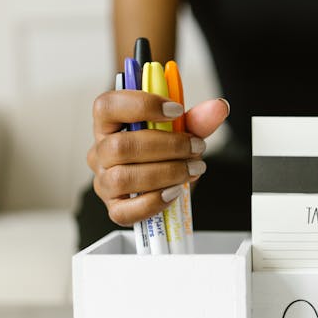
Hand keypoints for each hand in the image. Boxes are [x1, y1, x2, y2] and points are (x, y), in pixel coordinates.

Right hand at [87, 90, 228, 225]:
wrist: (169, 183)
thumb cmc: (166, 153)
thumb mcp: (183, 132)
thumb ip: (197, 119)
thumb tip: (218, 107)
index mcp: (109, 124)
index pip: (107, 106)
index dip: (140, 105)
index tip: (176, 110)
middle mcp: (99, 152)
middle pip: (120, 146)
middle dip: (167, 146)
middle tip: (197, 146)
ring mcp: (104, 182)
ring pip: (123, 178)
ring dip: (166, 173)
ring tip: (194, 169)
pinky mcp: (115, 209)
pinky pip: (126, 211)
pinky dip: (154, 202)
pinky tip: (174, 192)